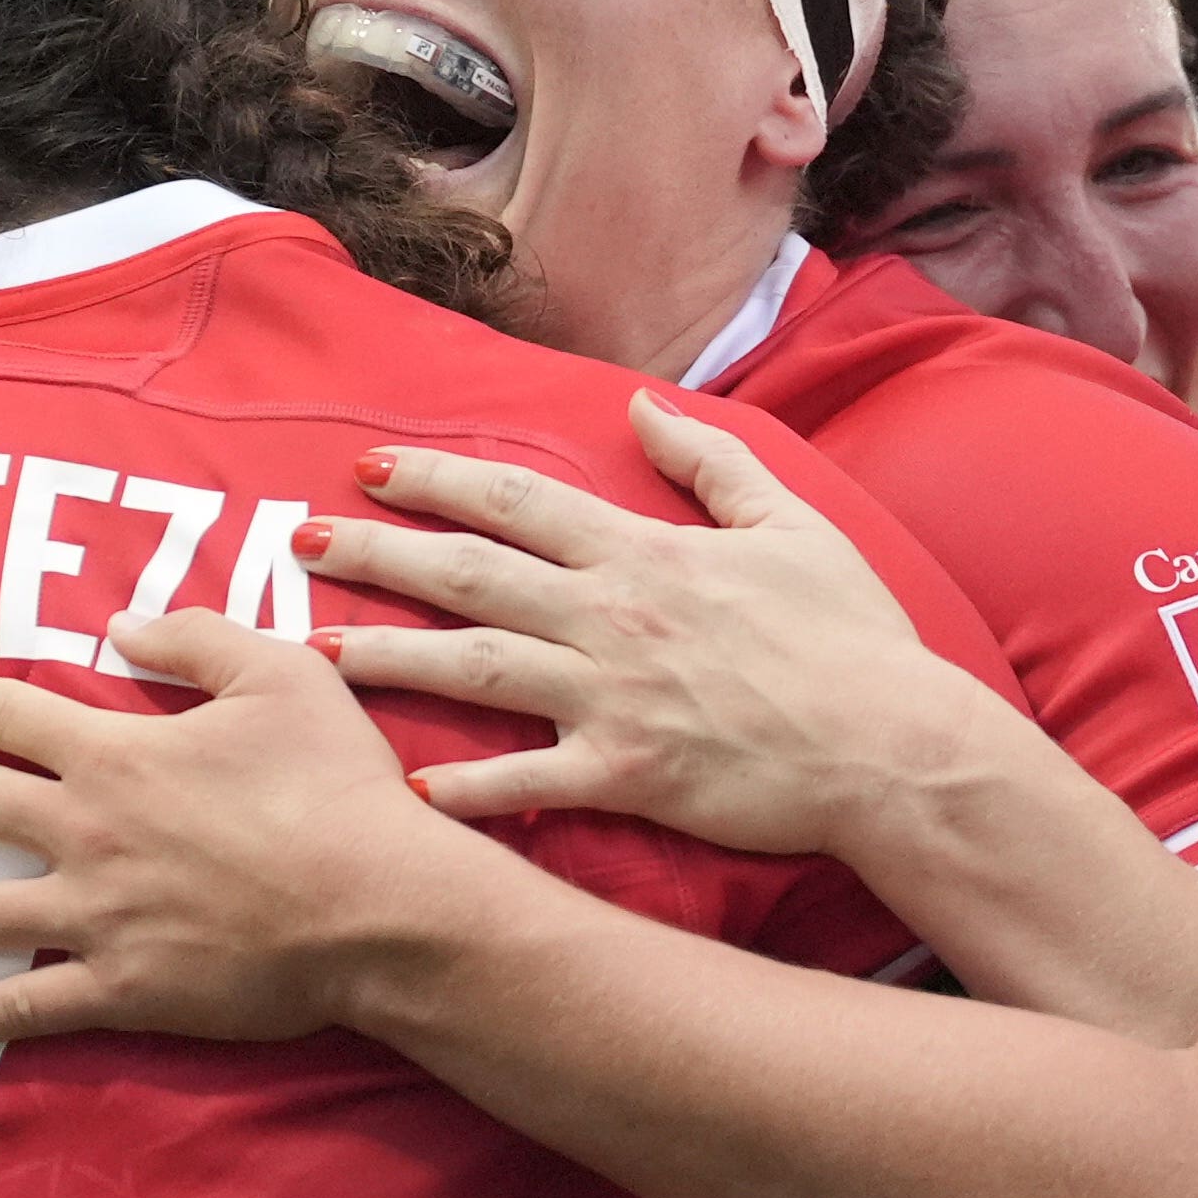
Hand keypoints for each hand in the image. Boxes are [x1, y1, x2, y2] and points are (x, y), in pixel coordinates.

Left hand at [0, 610, 474, 1047]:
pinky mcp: (122, 987)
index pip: (6, 713)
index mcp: (116, 755)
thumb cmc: (339, 787)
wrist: (379, 905)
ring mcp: (95, 916)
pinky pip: (26, 1007)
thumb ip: (198, 640)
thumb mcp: (285, 678)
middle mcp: (85, 832)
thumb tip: (122, 627)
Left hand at [310, 399, 996, 856]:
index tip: (370, 467)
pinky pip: (527, 782)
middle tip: (302, 544)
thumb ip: (711, 461)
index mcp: (647, 554)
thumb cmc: (855, 639)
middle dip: (377, 554)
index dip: (436, 480)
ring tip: (317, 656)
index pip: (517, 501)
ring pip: (473, 669)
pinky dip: (467, 789)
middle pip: (469, 574)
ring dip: (387, 660)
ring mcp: (613, 697)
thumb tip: (642, 406)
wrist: (895, 747)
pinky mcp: (627, 774)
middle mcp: (613, 617)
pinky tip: (409, 791)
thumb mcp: (793, 525)